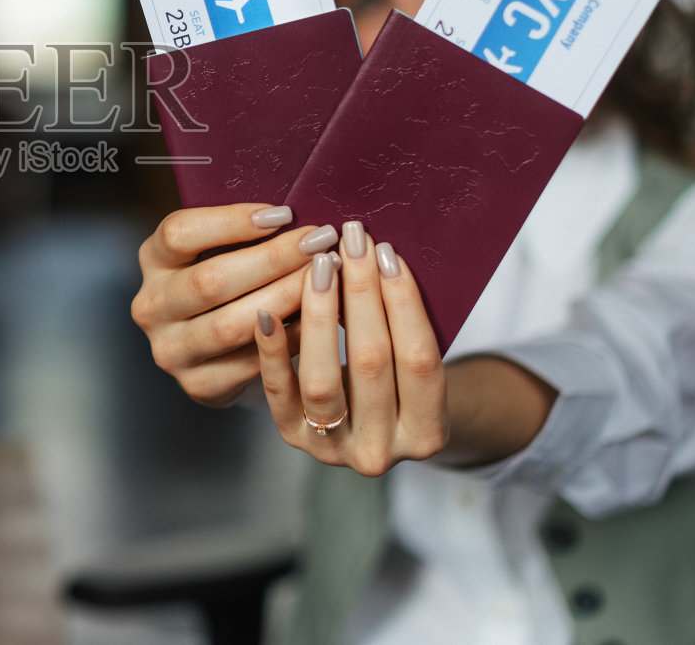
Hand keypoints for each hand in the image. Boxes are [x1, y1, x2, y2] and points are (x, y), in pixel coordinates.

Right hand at [132, 203, 340, 407]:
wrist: (214, 347)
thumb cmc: (228, 279)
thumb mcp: (219, 247)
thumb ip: (246, 231)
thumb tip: (297, 214)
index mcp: (153, 259)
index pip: (180, 233)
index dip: (232, 221)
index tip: (284, 214)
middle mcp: (152, 306)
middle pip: (210, 280)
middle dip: (273, 259)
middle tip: (318, 244)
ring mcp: (171, 350)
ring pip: (231, 326)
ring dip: (286, 298)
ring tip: (325, 277)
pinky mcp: (198, 385)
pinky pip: (250, 363)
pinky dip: (288, 339)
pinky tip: (318, 318)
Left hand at [254, 221, 447, 474]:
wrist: (374, 430)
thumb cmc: (398, 380)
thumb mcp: (416, 363)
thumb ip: (404, 325)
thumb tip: (377, 253)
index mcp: (427, 434)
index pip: (419, 360)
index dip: (404, 303)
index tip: (387, 253)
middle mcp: (380, 452)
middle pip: (371, 362)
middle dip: (362, 294)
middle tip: (351, 242)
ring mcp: (333, 450)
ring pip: (322, 378)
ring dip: (320, 314)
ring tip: (319, 265)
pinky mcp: (292, 437)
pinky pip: (279, 390)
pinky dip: (273, 349)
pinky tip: (267, 309)